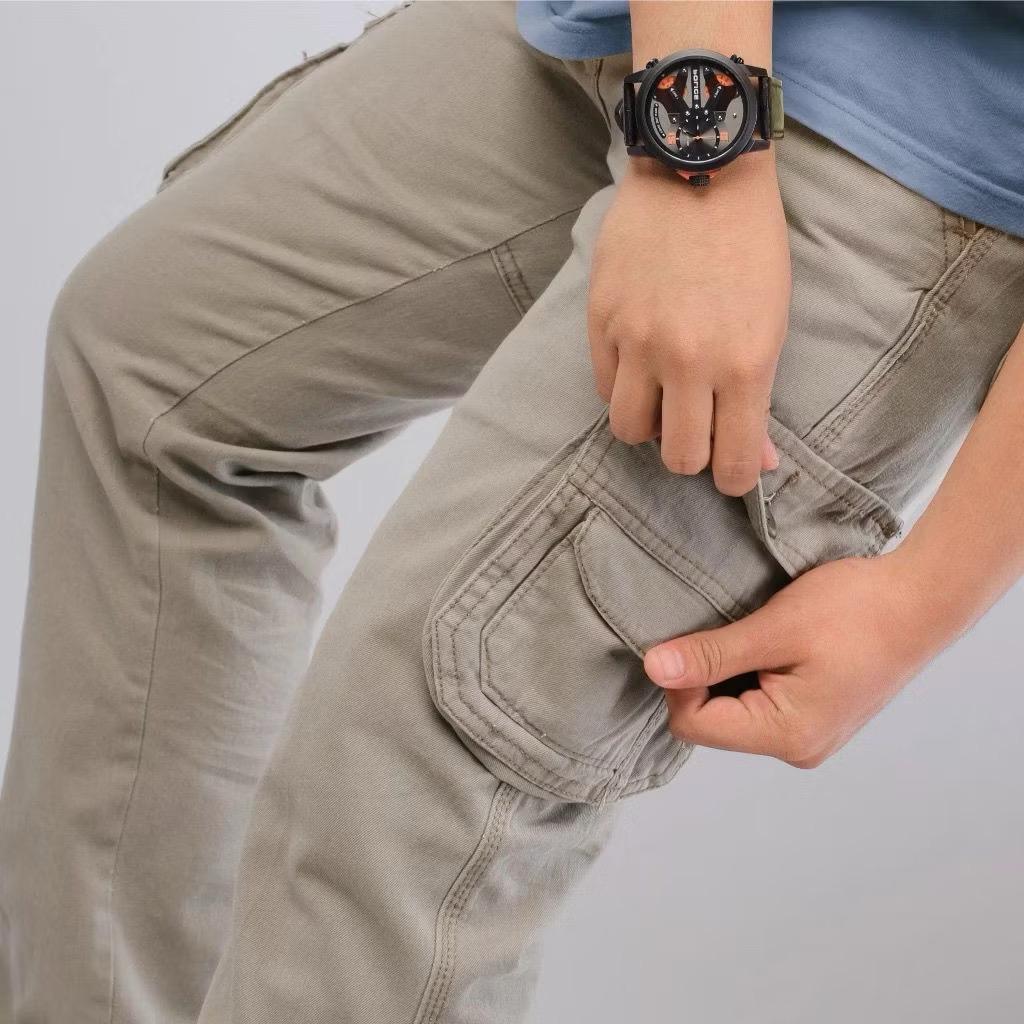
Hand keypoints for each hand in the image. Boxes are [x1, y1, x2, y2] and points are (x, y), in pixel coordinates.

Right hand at [587, 156, 790, 495]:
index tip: (730, 470)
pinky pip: (605, 387)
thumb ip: (760, 396)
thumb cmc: (749, 246)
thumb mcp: (772, 322)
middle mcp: (689, 362)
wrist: (698, 171)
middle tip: (697, 428)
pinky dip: (624, 387)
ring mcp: (638, 342)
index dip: (733, 478)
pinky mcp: (602, 321)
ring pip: (630, 430)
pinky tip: (639, 361)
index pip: (733, 462)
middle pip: (678, 457)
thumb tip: (759, 459)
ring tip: (662, 396)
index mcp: (745, 364)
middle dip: (691, 454)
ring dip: (650, 424)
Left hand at [642, 552, 948, 767]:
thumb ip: (712, 654)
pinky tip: (769, 642)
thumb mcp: (773, 628)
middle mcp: (797, 748)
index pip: (693, 724)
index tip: (697, 637)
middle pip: (711, 723)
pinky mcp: (814, 717)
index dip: (681, 681)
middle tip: (727, 630)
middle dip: (704, 677)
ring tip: (755, 634)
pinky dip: (751, 673)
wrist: (920, 601)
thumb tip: (653, 668)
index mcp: (786, 734)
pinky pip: (759, 704)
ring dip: (728, 673)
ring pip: (733, 712)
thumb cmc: (854, 610)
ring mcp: (808, 736)